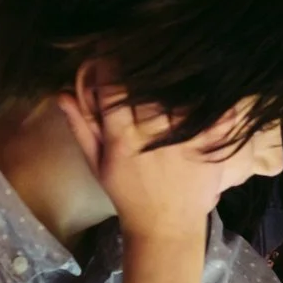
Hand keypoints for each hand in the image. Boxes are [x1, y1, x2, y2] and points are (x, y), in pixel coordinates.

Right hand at [58, 73, 232, 282]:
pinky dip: (221, 105)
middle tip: (144, 56)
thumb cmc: (128, 195)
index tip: (110, 55)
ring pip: (178, 95)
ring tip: (176, 67)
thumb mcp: (98, 165)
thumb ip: (81, 128)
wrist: (165, 228)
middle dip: (143, 70)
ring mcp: (182, 140)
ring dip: (176, 80)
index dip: (109, 66)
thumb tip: (61, 93)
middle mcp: (151, 135)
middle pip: (148, 88)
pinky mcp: (207, 148)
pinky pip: (217, 117)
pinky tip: (218, 90)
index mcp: (122, 138)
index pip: (113, 90)